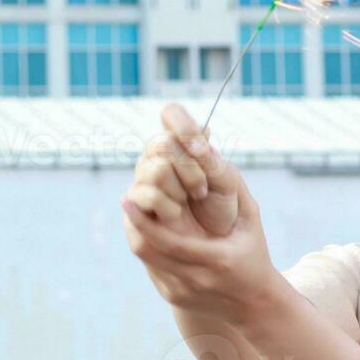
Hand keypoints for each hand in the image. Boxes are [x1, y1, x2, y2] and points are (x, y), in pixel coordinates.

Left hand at [122, 103, 275, 324]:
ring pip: (145, 259)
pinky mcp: (172, 297)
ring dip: (136, 233)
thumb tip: (208, 150)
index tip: (128, 198)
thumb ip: (233, 187)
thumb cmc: (255, 254)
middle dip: (133, 223)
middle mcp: (194, 279)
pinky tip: (146, 228)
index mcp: (216, 260)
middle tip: (127, 198)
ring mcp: (180, 292)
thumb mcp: (251, 220)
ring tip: (133, 210)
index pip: (169, 241)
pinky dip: (146, 245)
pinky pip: (150, 266)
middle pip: (148, 250)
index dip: (144, 220)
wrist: (255, 305)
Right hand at [124, 103, 237, 235]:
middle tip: (202, 190)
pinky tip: (175, 214)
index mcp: (181, 144)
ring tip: (188, 204)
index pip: (171, 114)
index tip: (202, 149)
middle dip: (190, 169)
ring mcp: (143, 179)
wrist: (215, 245)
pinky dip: (168, 206)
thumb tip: (202, 131)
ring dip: (180, 190)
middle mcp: (158, 157)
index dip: (184, 126)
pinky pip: (145, 194)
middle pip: (161, 143)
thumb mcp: (226, 181)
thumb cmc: (222, 211)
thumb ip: (211, 157)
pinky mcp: (133, 205)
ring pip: (154, 169)